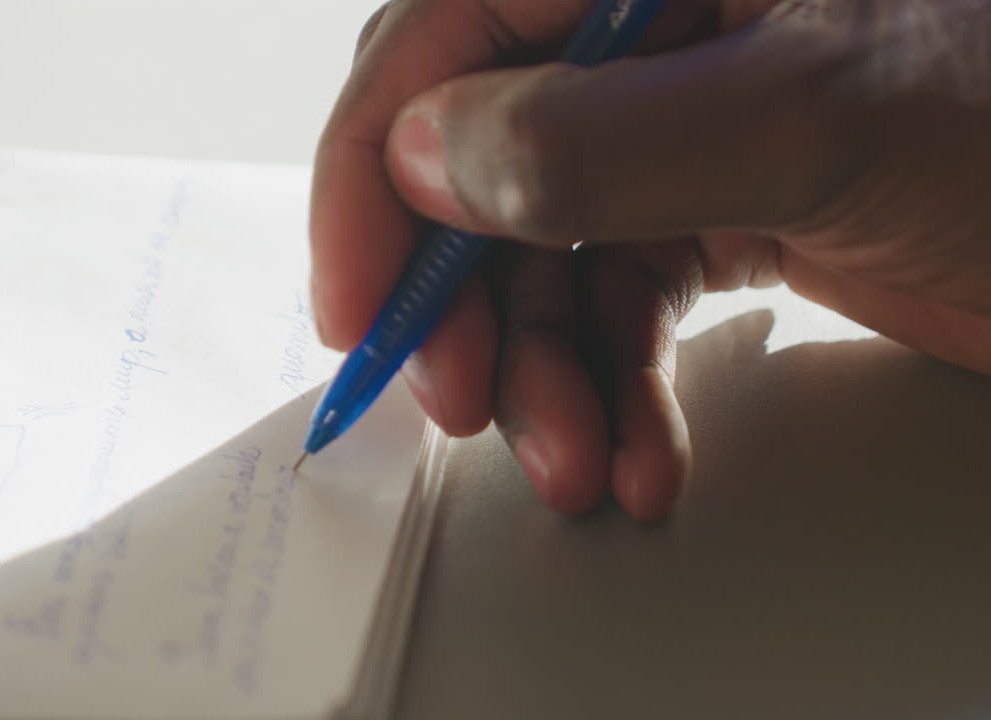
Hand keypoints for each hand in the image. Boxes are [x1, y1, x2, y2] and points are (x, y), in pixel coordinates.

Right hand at [310, 0, 990, 520]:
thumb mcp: (823, 117)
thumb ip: (607, 134)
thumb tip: (427, 156)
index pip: (446, 36)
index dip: (372, 172)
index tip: (356, 299)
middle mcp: (648, 31)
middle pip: (476, 166)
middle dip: (468, 305)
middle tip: (464, 407)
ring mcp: (678, 127)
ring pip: (542, 259)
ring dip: (546, 378)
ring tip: (578, 464)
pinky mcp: (715, 211)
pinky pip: (618, 306)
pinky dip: (615, 391)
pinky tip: (638, 453)